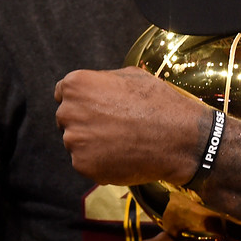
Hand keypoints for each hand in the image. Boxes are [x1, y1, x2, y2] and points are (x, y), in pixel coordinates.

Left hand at [54, 67, 206, 185]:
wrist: (178, 138)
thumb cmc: (158, 103)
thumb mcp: (131, 76)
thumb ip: (103, 80)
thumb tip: (95, 87)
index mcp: (77, 84)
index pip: (63, 93)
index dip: (81, 101)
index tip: (95, 108)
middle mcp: (69, 111)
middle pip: (67, 119)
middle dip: (84, 122)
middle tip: (113, 127)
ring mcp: (74, 140)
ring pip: (76, 142)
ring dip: (92, 144)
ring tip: (122, 141)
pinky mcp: (83, 165)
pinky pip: (86, 163)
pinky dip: (100, 162)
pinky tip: (122, 155)